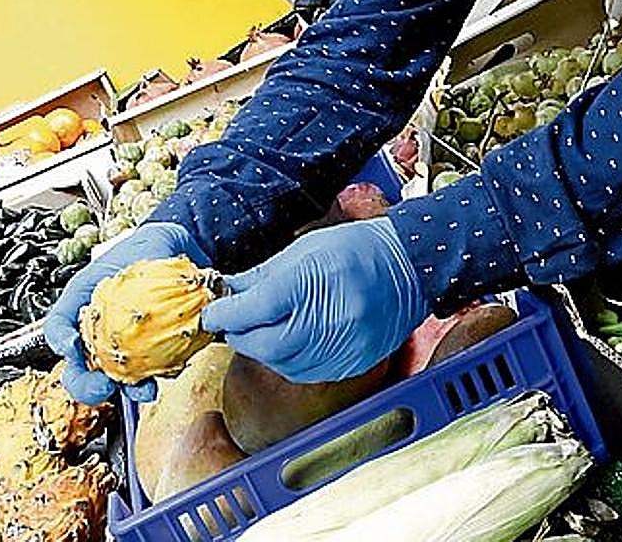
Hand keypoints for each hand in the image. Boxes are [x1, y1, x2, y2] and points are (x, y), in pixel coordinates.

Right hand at [43, 221, 204, 404]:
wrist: (180, 256)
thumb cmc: (149, 249)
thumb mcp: (134, 248)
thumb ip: (134, 263)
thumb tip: (126, 289)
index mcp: (83, 303)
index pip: (57, 326)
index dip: (59, 341)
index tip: (72, 346)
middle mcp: (97, 329)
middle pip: (77, 368)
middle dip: (86, 385)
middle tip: (102, 385)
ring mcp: (119, 346)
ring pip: (111, 380)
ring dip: (125, 391)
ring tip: (144, 390)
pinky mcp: (146, 357)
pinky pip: (143, 377)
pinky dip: (152, 382)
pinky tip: (166, 375)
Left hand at [202, 218, 425, 382]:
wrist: (408, 265)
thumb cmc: (356, 249)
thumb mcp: (302, 250)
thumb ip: (261, 276)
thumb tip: (230, 291)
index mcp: (308, 283)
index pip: (252, 310)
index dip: (225, 314)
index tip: (213, 313)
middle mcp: (326, 319)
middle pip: (263, 344)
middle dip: (241, 335)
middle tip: (234, 324)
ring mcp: (342, 346)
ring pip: (282, 364)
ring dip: (264, 350)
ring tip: (264, 330)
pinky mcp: (353, 364)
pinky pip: (308, 372)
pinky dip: (290, 361)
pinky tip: (291, 342)